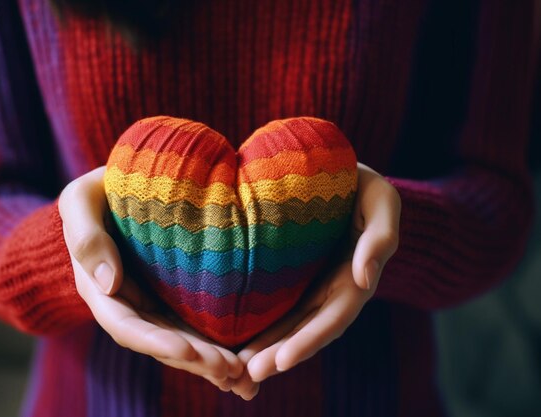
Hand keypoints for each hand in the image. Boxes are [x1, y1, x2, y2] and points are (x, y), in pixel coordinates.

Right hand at [59, 166, 242, 390]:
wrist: (118, 190)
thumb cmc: (96, 192)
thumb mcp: (80, 202)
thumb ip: (85, 238)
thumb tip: (108, 285)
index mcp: (101, 289)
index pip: (126, 325)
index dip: (156, 342)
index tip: (188, 351)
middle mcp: (128, 304)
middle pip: (160, 343)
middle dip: (194, 360)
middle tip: (231, 370)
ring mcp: (153, 304)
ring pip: (181, 342)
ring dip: (211, 363)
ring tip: (245, 375)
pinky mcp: (175, 297)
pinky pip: (196, 326)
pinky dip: (217, 346)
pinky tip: (246, 361)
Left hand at [231, 163, 400, 398]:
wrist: (341, 174)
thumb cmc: (364, 185)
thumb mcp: (382, 201)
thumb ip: (381, 237)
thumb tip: (364, 278)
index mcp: (355, 278)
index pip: (333, 318)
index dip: (309, 341)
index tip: (283, 361)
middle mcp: (333, 290)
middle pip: (306, 331)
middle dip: (279, 355)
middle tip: (248, 375)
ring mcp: (312, 286)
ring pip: (289, 325)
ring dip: (265, 349)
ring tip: (235, 371)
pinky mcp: (292, 277)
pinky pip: (277, 306)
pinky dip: (260, 326)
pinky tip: (235, 341)